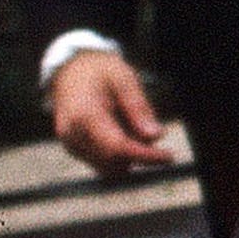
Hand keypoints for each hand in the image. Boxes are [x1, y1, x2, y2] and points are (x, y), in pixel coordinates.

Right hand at [49, 49, 181, 175]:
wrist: (70, 71)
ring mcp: (71, 144)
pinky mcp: (74, 150)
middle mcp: (73, 134)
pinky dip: (117, 153)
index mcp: (84, 113)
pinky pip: (102, 162)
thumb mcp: (123, 78)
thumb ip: (138, 107)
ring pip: (109, 166)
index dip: (145, 155)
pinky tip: (119, 127)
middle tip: (152, 130)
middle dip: (138, 154)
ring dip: (128, 155)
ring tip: (130, 120)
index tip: (168, 157)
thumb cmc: (99, 72)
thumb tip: (154, 136)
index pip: (117, 147)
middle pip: (114, 162)